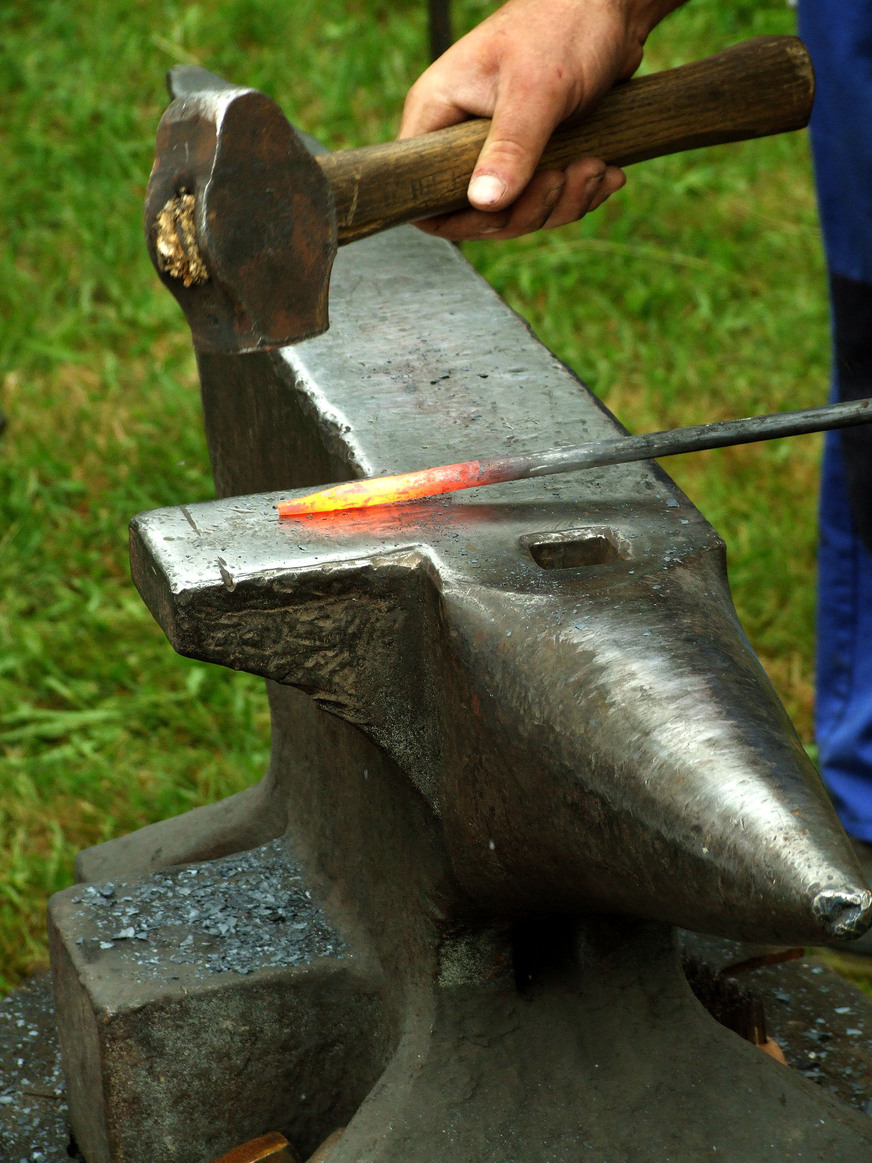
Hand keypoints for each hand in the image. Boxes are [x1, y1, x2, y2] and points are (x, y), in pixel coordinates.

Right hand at [398, 0, 683, 239]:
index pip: (422, 192)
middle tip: (565, 177)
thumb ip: (509, 147)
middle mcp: (460, 137)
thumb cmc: (564, 24)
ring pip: (517, 213)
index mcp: (439, 114)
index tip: (504, 208)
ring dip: (561, 203)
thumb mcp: (536, 88)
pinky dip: (578, 196)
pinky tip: (605, 172)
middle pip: (476, 214)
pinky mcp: (533, 157)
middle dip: (527, 211)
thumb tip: (484, 203)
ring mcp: (497, 150)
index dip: (458, 218)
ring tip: (595, 168)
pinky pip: (546, 201)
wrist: (613, 7)